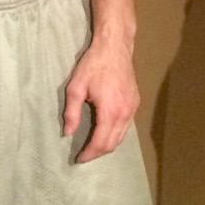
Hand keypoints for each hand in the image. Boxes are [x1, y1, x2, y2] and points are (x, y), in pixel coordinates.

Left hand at [63, 40, 139, 162]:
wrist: (115, 46)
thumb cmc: (94, 64)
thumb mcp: (76, 87)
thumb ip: (72, 112)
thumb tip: (68, 133)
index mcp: (110, 111)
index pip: (100, 142)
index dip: (89, 154)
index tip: (78, 159)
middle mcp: (125, 113)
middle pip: (113, 144)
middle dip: (98, 153)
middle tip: (84, 155)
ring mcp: (133, 108)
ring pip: (122, 137)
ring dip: (108, 145)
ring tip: (93, 146)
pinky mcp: (136, 102)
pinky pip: (127, 126)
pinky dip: (116, 134)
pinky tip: (106, 130)